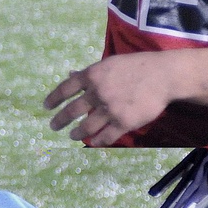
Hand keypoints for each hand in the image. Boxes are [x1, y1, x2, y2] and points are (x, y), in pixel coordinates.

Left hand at [43, 51, 172, 145]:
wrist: (161, 75)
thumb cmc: (135, 66)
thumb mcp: (109, 64)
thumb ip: (89, 72)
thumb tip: (70, 75)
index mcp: (92, 75)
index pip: (65, 88)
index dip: (53, 98)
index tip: (46, 107)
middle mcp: (97, 92)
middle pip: (72, 111)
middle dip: (60, 120)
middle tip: (54, 126)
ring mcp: (110, 109)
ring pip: (86, 127)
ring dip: (76, 133)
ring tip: (72, 135)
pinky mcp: (124, 123)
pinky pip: (106, 136)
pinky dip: (96, 141)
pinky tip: (92, 143)